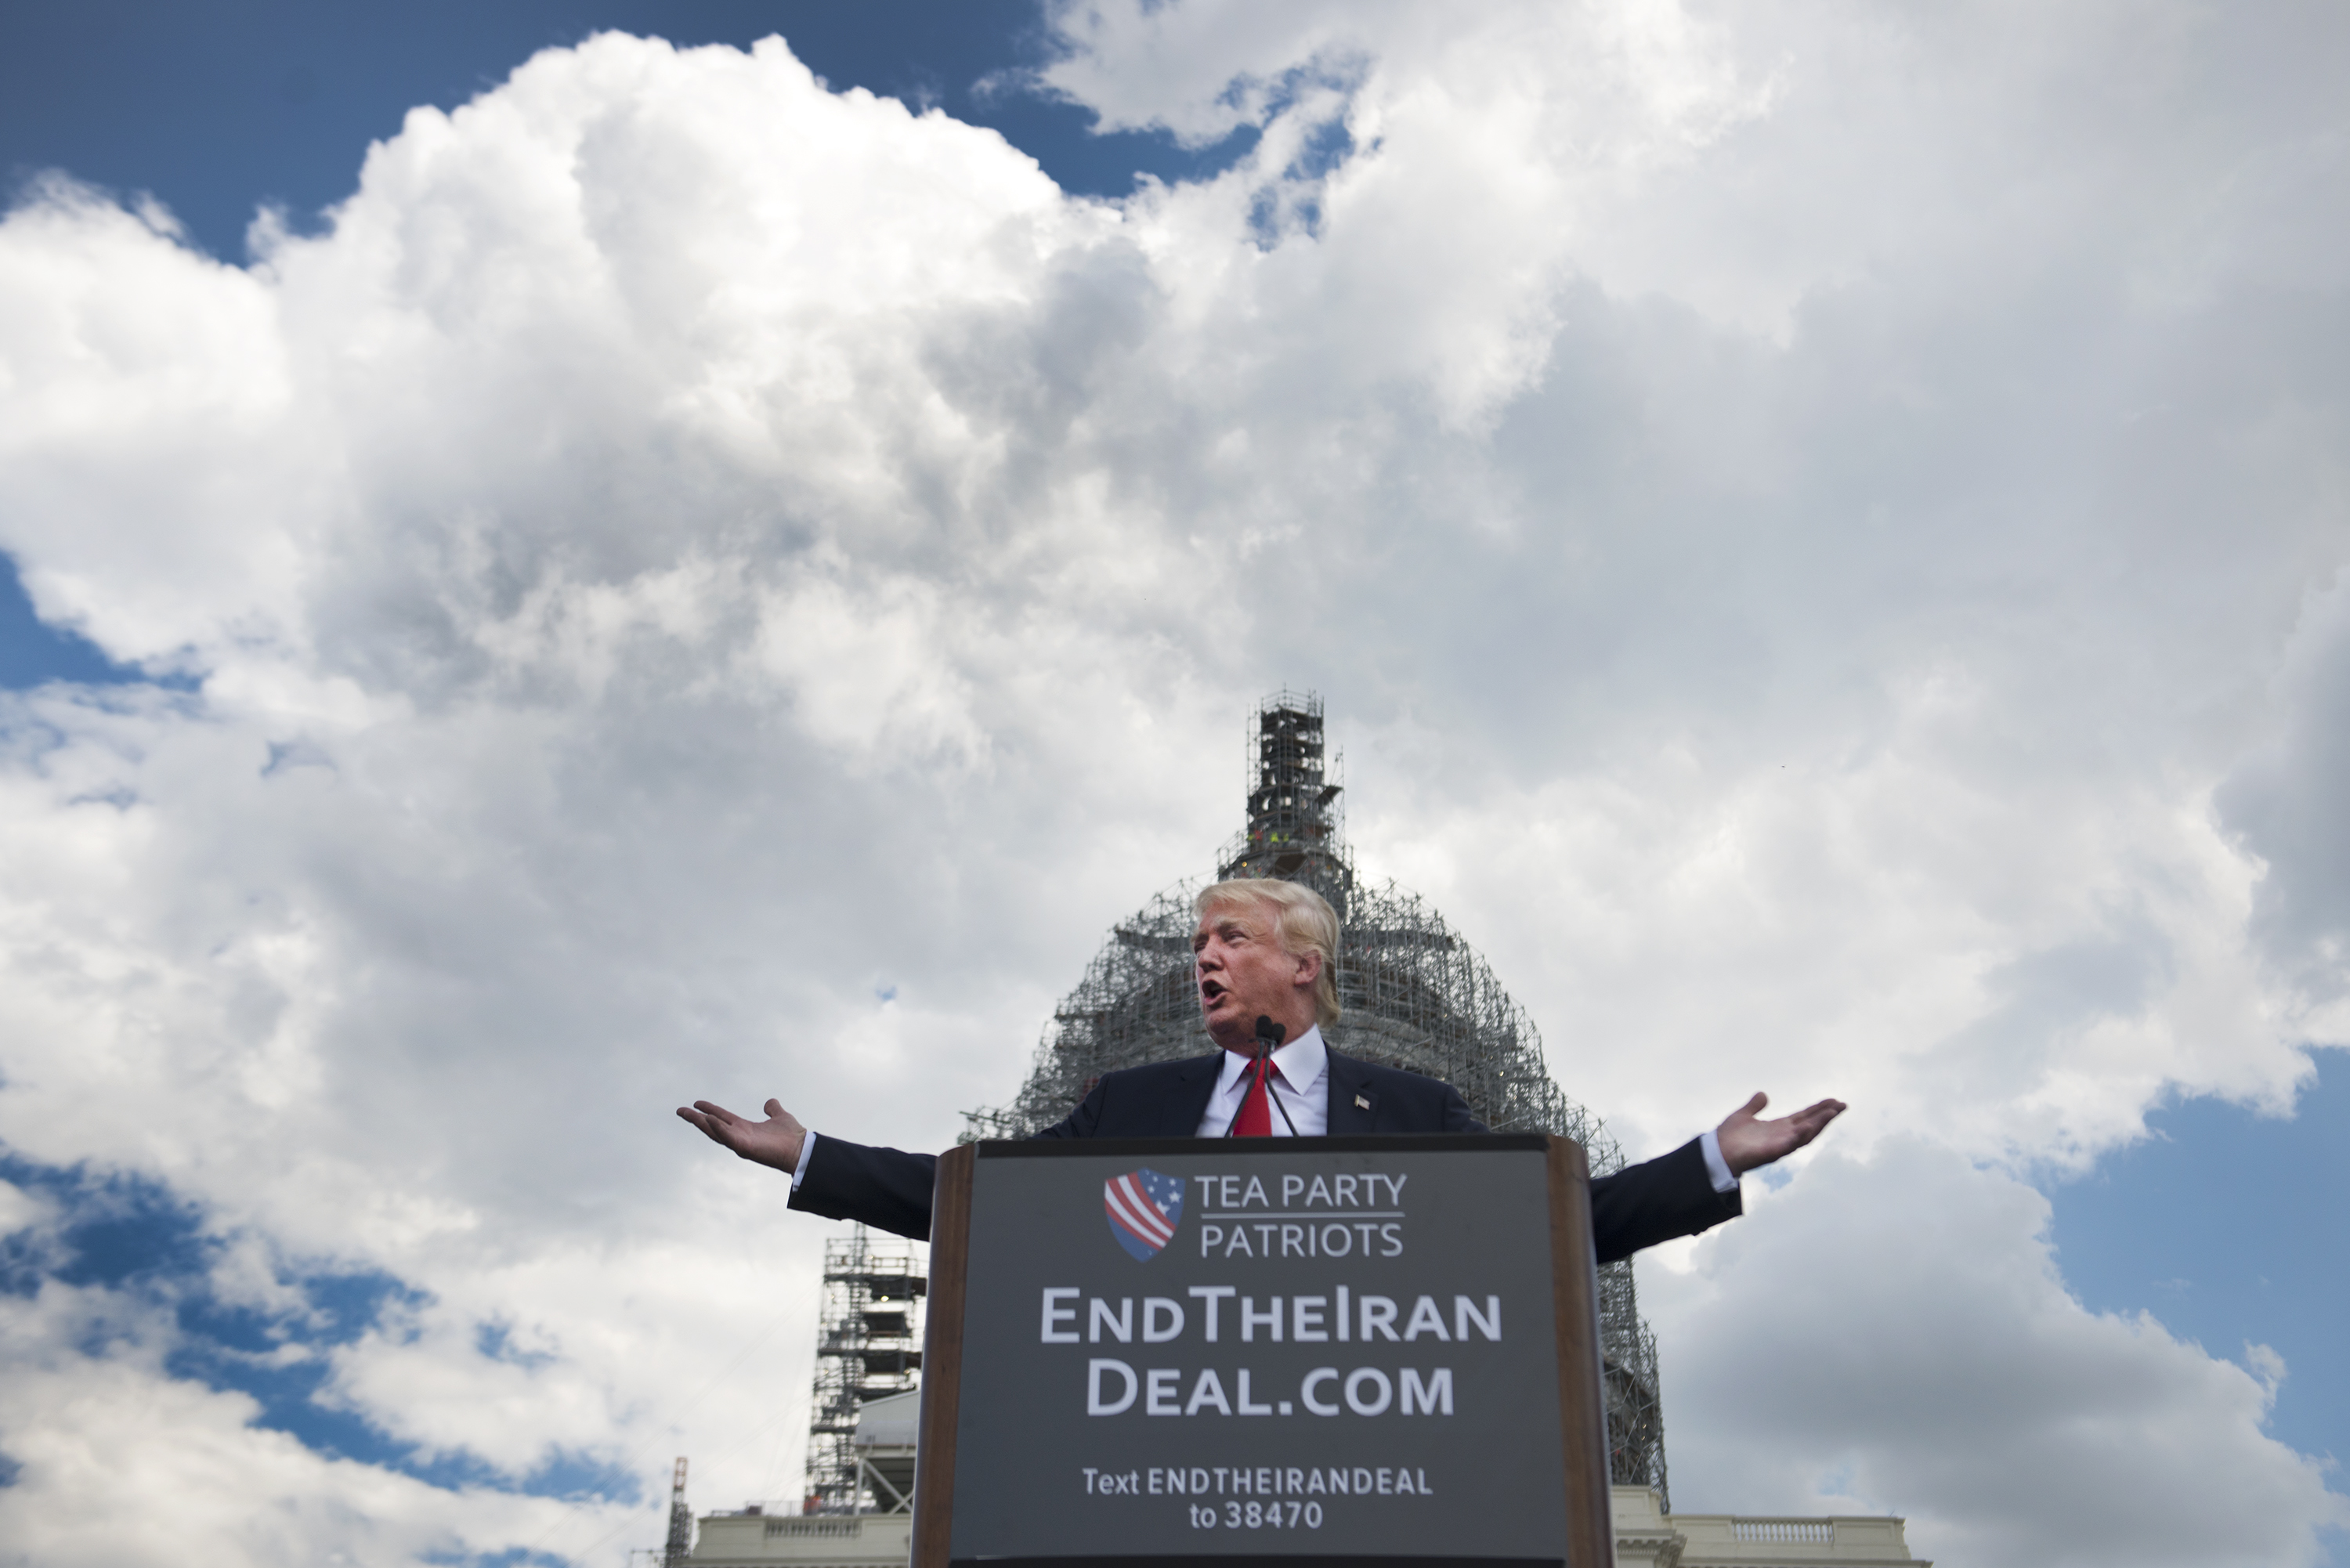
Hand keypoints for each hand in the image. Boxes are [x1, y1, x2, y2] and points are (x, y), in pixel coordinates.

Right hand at [677, 1097, 807, 1173]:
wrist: (802, 1149)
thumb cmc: (792, 1136)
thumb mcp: (780, 1116)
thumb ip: (773, 1109)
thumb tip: (769, 1102)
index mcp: (745, 1128)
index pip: (722, 1117)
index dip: (709, 1110)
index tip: (696, 1103)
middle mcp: (739, 1136)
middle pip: (712, 1126)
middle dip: (695, 1119)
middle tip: (680, 1110)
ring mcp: (740, 1143)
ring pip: (715, 1133)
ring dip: (701, 1123)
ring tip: (688, 1114)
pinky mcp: (745, 1148)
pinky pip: (728, 1138)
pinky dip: (718, 1128)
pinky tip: (708, 1119)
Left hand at [1715, 1091, 1845, 1176]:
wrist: (1715, 1152)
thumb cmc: (1728, 1137)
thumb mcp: (1743, 1115)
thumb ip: (1755, 1106)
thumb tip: (1763, 1094)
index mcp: (1778, 1128)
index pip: (1804, 1117)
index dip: (1819, 1110)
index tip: (1834, 1101)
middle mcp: (1782, 1137)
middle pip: (1810, 1125)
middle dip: (1826, 1116)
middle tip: (1842, 1105)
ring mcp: (1778, 1146)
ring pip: (1805, 1135)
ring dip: (1819, 1125)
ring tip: (1832, 1113)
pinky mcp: (1771, 1153)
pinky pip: (1789, 1145)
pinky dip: (1799, 1137)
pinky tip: (1808, 1126)